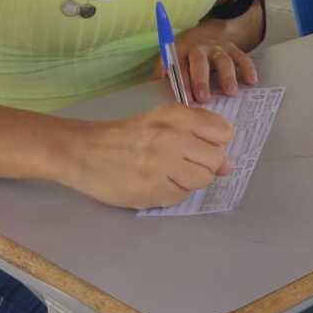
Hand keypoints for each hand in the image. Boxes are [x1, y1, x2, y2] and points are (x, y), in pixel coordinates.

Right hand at [72, 103, 234, 208]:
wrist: (83, 151)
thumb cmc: (127, 135)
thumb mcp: (162, 120)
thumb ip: (197, 133)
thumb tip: (228, 165)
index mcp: (176, 116)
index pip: (223, 133)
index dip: (215, 143)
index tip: (200, 146)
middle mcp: (172, 137)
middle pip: (216, 160)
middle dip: (203, 165)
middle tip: (180, 163)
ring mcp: (162, 165)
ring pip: (202, 181)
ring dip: (189, 181)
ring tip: (167, 173)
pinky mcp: (151, 190)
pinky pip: (180, 197)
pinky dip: (171, 193)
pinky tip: (154, 183)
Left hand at [160, 25, 258, 103]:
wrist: (205, 34)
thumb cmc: (185, 57)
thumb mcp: (171, 61)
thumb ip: (163, 75)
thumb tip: (155, 92)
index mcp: (181, 51)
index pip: (180, 66)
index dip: (182, 82)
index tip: (186, 99)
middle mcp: (199, 47)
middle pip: (200, 61)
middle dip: (201, 80)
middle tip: (204, 98)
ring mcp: (217, 48)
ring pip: (223, 59)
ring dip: (226, 76)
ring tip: (230, 93)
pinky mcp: (233, 49)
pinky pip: (242, 57)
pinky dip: (247, 68)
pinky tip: (251, 81)